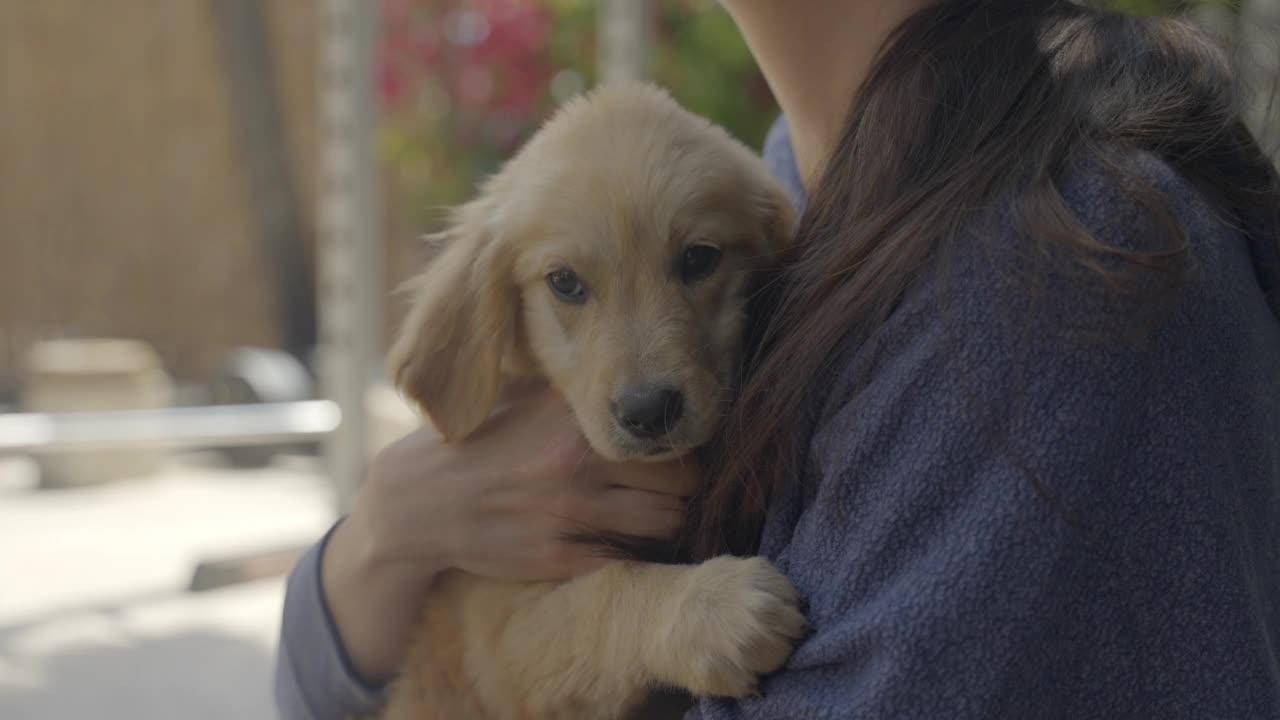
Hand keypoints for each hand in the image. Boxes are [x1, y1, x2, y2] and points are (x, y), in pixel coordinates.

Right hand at [321, 383, 699, 679]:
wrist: (418, 504)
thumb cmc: (475, 441)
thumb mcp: (519, 395)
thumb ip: (571, 387)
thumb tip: (624, 367)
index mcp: (572, 421)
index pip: (662, 433)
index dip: (676, 438)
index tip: (672, 440)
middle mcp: (578, 468)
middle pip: (682, 480)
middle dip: (685, 481)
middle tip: (674, 480)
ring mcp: (571, 518)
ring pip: (667, 522)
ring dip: (669, 517)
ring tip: (656, 509)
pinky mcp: (561, 559)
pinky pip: (627, 555)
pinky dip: (633, 546)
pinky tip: (620, 534)